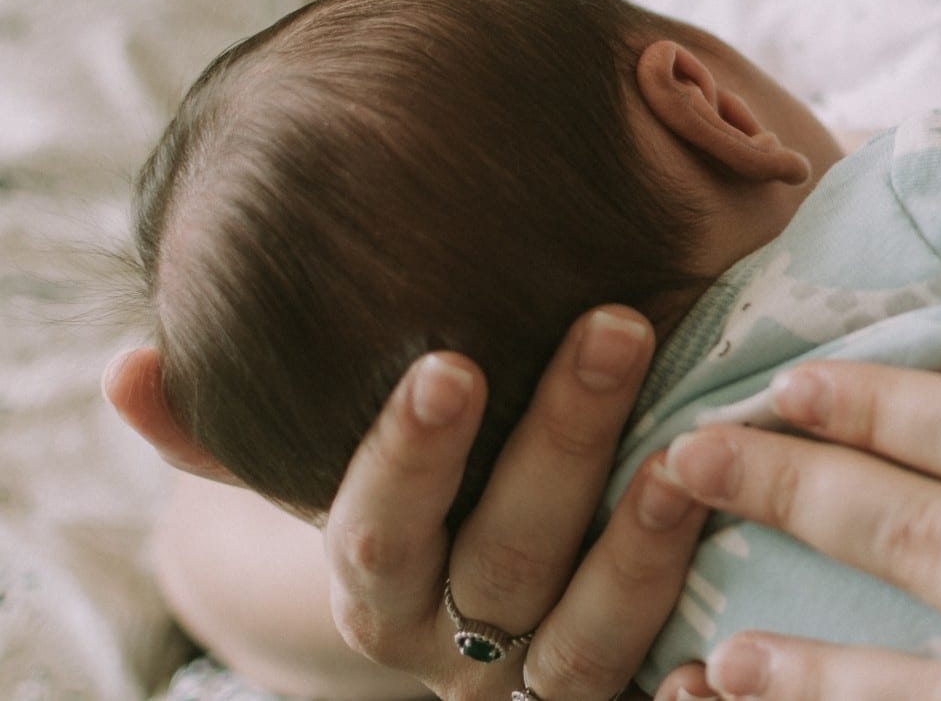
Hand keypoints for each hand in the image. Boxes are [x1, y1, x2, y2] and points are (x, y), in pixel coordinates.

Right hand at [322, 307, 714, 699]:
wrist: (489, 590)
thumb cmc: (443, 470)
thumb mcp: (373, 439)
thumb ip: (298, 401)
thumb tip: (151, 357)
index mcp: (382, 579)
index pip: (379, 530)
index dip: (409, 457)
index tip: (451, 365)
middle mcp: (453, 644)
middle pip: (506, 559)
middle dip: (563, 443)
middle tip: (619, 326)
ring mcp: (545, 680)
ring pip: (591, 635)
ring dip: (640, 544)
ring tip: (690, 450)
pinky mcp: (627, 695)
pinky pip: (664, 693)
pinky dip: (698, 665)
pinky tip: (740, 602)